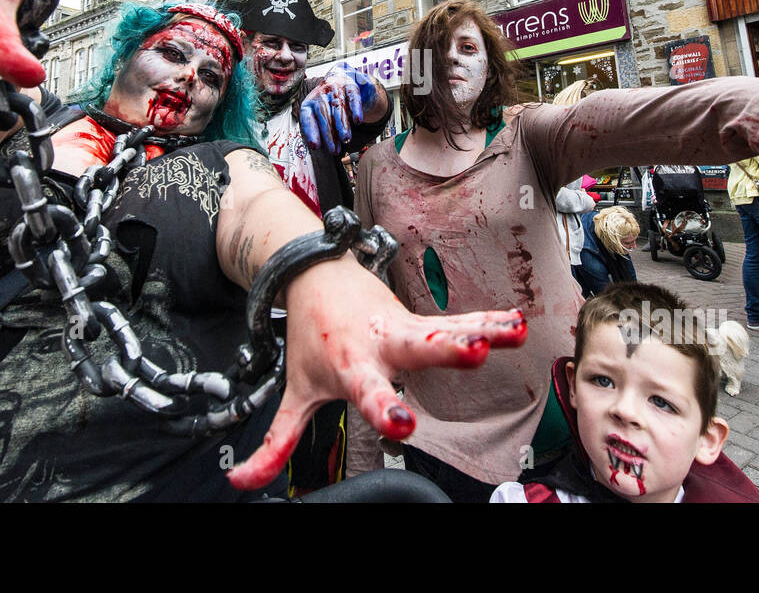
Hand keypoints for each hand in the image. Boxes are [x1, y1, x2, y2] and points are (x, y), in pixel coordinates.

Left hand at [226, 265, 526, 489]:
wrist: (314, 275)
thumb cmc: (310, 338)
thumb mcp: (294, 391)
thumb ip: (278, 440)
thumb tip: (243, 482)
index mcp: (351, 365)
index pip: (368, 391)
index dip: (384, 407)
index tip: (403, 421)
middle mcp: (381, 344)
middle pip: (416, 348)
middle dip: (444, 351)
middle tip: (472, 352)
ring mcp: (403, 328)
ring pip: (444, 328)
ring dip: (478, 330)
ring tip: (510, 333)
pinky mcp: (419, 319)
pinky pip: (460, 318)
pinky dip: (487, 320)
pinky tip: (515, 324)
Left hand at [300, 64, 383, 154]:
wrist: (341, 78)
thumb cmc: (327, 103)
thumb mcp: (318, 113)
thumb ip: (317, 128)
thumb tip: (318, 148)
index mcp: (309, 103)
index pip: (307, 117)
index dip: (311, 132)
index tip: (315, 146)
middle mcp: (321, 95)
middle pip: (324, 115)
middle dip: (329, 134)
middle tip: (334, 150)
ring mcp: (336, 89)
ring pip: (338, 107)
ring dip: (342, 125)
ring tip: (345, 140)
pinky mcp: (351, 87)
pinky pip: (353, 98)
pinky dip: (355, 109)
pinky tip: (358, 121)